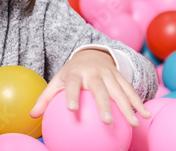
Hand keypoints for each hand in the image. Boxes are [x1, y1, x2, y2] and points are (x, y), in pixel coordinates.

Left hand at [29, 50, 150, 126]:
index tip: (72, 109)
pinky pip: (130, 90)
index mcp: (75, 74)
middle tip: (106, 122)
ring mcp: (108, 74)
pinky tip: (144, 116)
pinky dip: (138, 102)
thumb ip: (45, 98)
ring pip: (119, 91)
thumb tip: (32, 115)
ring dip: (127, 107)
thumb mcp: (57, 82)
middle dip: (104, 105)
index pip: (73, 85)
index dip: (72, 96)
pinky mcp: (120, 76)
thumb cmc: (71, 73)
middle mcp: (93, 73)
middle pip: (99, 90)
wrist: (91, 53)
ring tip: (133, 123)